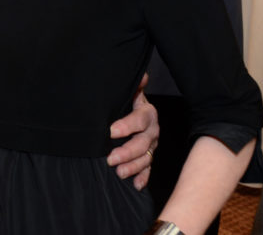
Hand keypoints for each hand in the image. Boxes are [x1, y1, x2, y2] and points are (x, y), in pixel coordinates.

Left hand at [107, 73, 158, 189]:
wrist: (133, 109)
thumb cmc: (127, 100)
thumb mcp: (130, 91)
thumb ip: (135, 86)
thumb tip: (142, 76)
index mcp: (147, 113)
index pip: (139, 120)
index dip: (126, 126)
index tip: (110, 131)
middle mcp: (152, 130)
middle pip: (143, 142)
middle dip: (127, 152)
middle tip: (110, 159)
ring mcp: (151, 145)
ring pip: (146, 158)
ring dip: (133, 167)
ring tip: (119, 173)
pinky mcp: (148, 156)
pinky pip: (148, 169)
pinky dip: (143, 177)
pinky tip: (136, 185)